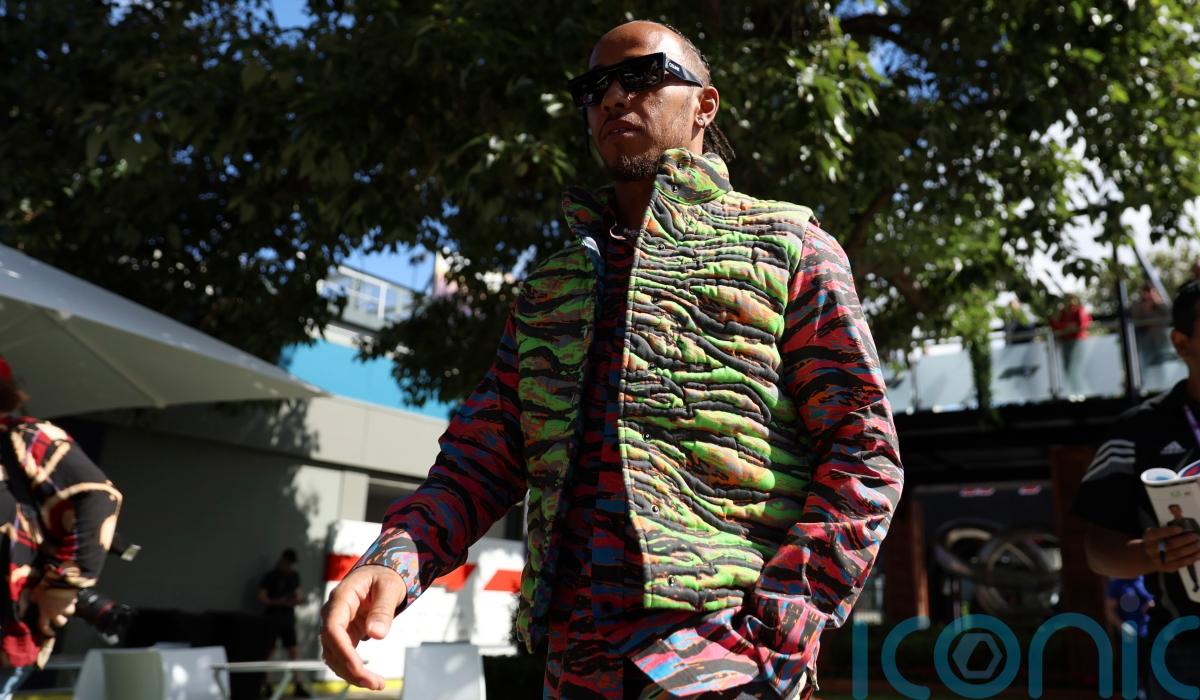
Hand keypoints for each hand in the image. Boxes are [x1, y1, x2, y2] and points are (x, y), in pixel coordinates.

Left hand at [33, 586, 77, 637]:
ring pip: (69, 613)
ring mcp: (65, 608)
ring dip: (68, 610)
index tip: (51, 633)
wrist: (58, 581)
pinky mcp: (73, 601)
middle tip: (60, 615)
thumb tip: (34, 601)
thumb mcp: (35, 593)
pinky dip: (73, 601)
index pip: (44, 627)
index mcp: (45, 613)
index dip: (47, 632)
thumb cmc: (44, 588)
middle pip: (60, 623)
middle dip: (61, 620)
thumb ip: (34, 599)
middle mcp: (55, 613)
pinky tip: (70, 596)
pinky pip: (74, 603)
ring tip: (66, 604)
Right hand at [320, 566, 404, 690]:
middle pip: (332, 646)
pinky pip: (343, 655)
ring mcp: (337, 625)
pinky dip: (353, 669)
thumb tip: (376, 635)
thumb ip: (383, 609)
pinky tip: (370, 679)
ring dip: (351, 673)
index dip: (343, 651)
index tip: (358, 668)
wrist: (380, 574)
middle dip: (350, 668)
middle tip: (375, 683)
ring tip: (377, 684)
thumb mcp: (390, 587)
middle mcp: (334, 613)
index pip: (333, 628)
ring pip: (334, 656)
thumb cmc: (385, 576)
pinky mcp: (345, 634)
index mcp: (342, 597)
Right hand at [1140, 526, 1199, 572]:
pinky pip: (1180, 563)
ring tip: (1199, 544)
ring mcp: (1157, 560)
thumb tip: (1181, 515)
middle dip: (1185, 540)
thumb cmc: (1161, 539)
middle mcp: (1150, 549)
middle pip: (1169, 545)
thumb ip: (1172, 522)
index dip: (1169, 531)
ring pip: (1177, 554)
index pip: (1157, 533)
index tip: (1181, 528)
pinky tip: (1198, 554)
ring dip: (1191, 549)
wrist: (1151, 555)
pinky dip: (1191, 558)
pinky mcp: (1166, 567)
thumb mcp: (1162, 530)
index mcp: (1148, 537)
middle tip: (1196, 536)